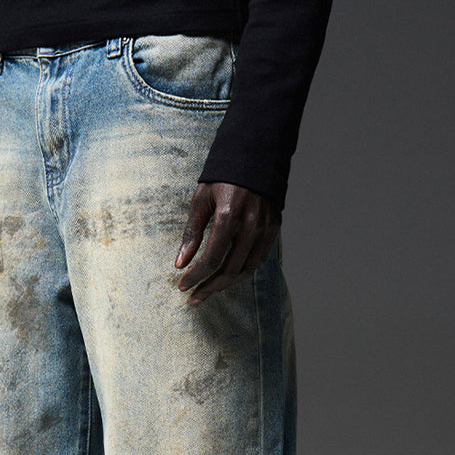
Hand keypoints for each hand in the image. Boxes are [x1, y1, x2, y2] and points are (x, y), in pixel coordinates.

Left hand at [175, 183, 280, 303]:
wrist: (255, 156)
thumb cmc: (223, 178)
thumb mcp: (201, 200)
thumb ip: (191, 233)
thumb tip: (180, 263)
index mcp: (229, 215)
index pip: (211, 258)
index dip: (196, 276)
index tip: (182, 286)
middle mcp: (250, 225)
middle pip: (230, 270)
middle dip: (210, 287)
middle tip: (194, 297)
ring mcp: (265, 228)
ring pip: (246, 269)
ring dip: (226, 284)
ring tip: (208, 291)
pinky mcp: (274, 229)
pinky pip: (258, 259)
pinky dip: (242, 272)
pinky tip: (227, 277)